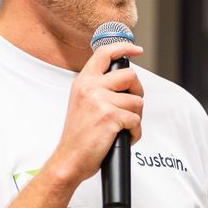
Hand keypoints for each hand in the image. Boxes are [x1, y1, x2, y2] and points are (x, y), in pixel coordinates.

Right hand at [46, 40, 142, 185]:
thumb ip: (98, 89)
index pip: (104, 53)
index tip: (137, 50)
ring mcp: (99, 101)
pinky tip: (123, 138)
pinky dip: (135, 133)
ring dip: (135, 118)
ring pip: (137, 101)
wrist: (69, 159)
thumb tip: (125, 83)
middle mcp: (90, 87)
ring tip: (122, 128)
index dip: (124, 47)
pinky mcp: (110, 116)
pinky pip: (136, 120)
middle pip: (130, 76)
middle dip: (138, 92)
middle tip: (131, 107)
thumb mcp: (82, 104)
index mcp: (83, 82)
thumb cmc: (78, 136)